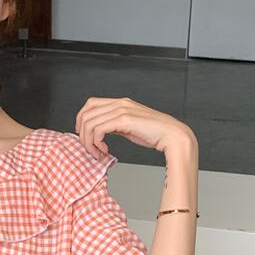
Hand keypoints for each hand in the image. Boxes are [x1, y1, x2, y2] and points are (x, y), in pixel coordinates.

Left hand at [74, 97, 194, 156]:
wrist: (172, 135)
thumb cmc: (154, 133)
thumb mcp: (129, 126)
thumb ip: (115, 125)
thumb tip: (100, 131)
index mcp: (120, 102)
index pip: (90, 103)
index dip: (81, 118)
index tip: (83, 134)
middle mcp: (119, 103)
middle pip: (86, 114)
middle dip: (83, 134)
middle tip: (89, 148)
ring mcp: (121, 110)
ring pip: (90, 123)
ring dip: (89, 142)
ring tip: (98, 152)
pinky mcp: (124, 120)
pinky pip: (99, 130)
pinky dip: (97, 142)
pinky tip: (105, 150)